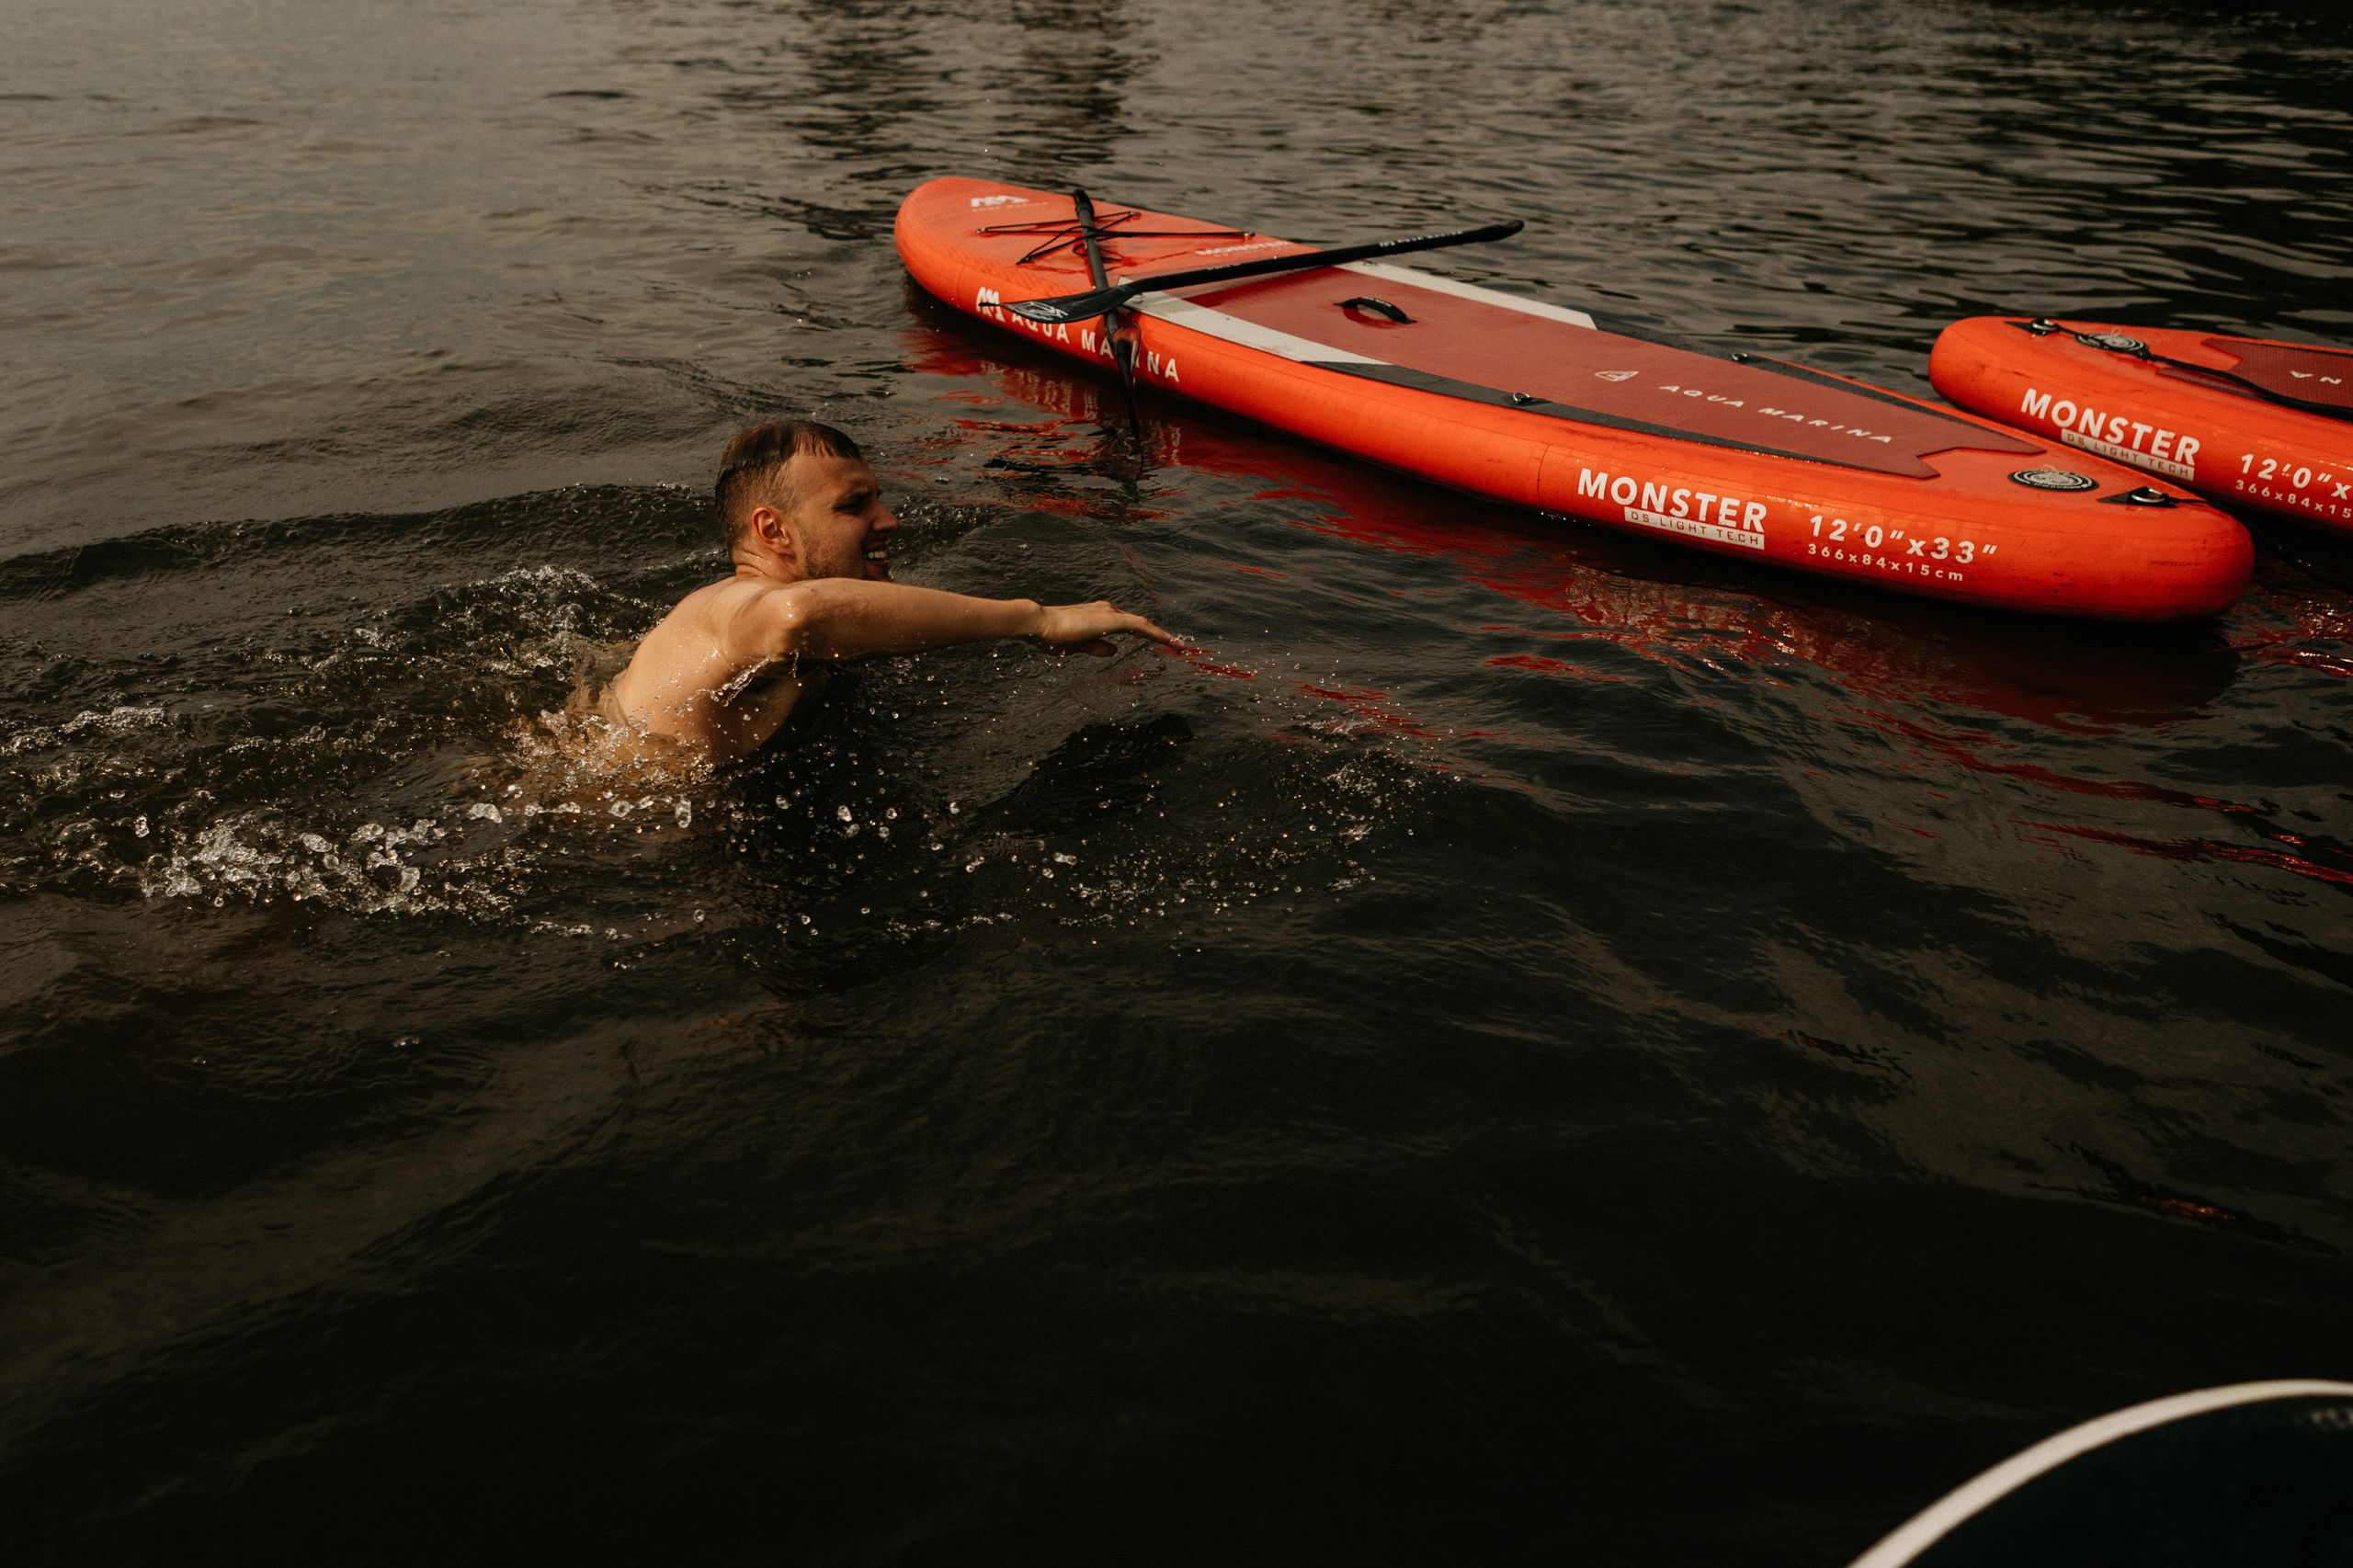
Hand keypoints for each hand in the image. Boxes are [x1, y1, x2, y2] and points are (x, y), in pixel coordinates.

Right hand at [1028, 600, 1184, 657]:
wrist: (1038, 623)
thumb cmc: (1052, 635)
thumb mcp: (1079, 646)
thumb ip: (1098, 647)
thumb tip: (1115, 650)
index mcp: (1100, 615)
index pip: (1129, 626)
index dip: (1146, 634)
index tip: (1161, 643)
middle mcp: (1108, 610)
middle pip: (1139, 625)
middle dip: (1158, 636)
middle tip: (1177, 646)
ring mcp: (1111, 613)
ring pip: (1144, 625)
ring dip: (1163, 636)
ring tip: (1181, 646)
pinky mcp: (1113, 619)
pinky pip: (1142, 627)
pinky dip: (1159, 634)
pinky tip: (1172, 643)